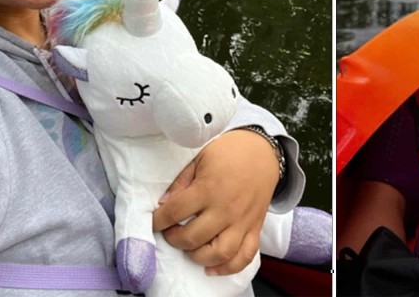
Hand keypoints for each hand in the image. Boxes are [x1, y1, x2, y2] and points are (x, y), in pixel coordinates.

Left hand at [152, 129, 280, 274]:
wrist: (263, 151)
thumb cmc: (229, 151)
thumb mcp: (200, 157)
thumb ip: (181, 181)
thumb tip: (164, 204)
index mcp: (209, 188)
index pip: (175, 212)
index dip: (158, 220)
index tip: (154, 220)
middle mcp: (226, 209)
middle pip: (192, 237)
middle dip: (174, 239)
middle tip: (171, 231)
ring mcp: (242, 221)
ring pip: (219, 253)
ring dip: (198, 256)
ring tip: (190, 247)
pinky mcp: (255, 228)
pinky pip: (245, 256)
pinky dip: (228, 267)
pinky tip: (212, 267)